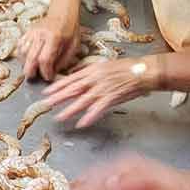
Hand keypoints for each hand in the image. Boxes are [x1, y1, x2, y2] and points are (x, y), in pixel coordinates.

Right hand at [18, 16, 82, 80]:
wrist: (62, 13)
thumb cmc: (70, 30)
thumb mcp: (74, 46)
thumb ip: (64, 61)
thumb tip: (52, 73)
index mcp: (54, 37)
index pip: (45, 59)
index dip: (45, 72)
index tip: (48, 77)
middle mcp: (41, 34)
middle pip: (30, 58)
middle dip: (31, 72)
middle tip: (34, 77)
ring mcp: (32, 32)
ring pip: (23, 53)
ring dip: (26, 64)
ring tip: (32, 68)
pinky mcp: (27, 31)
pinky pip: (19, 46)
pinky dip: (22, 56)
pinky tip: (28, 59)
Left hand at [45, 55, 159, 126]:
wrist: (143, 71)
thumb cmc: (127, 68)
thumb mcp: (105, 65)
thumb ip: (91, 72)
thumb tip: (78, 76)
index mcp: (93, 70)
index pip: (71, 79)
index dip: (57, 86)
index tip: (46, 92)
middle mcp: (95, 79)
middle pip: (73, 90)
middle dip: (58, 98)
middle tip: (45, 105)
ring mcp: (103, 88)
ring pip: (82, 101)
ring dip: (70, 110)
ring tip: (59, 117)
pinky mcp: (112, 97)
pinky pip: (98, 109)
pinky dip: (89, 117)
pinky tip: (81, 124)